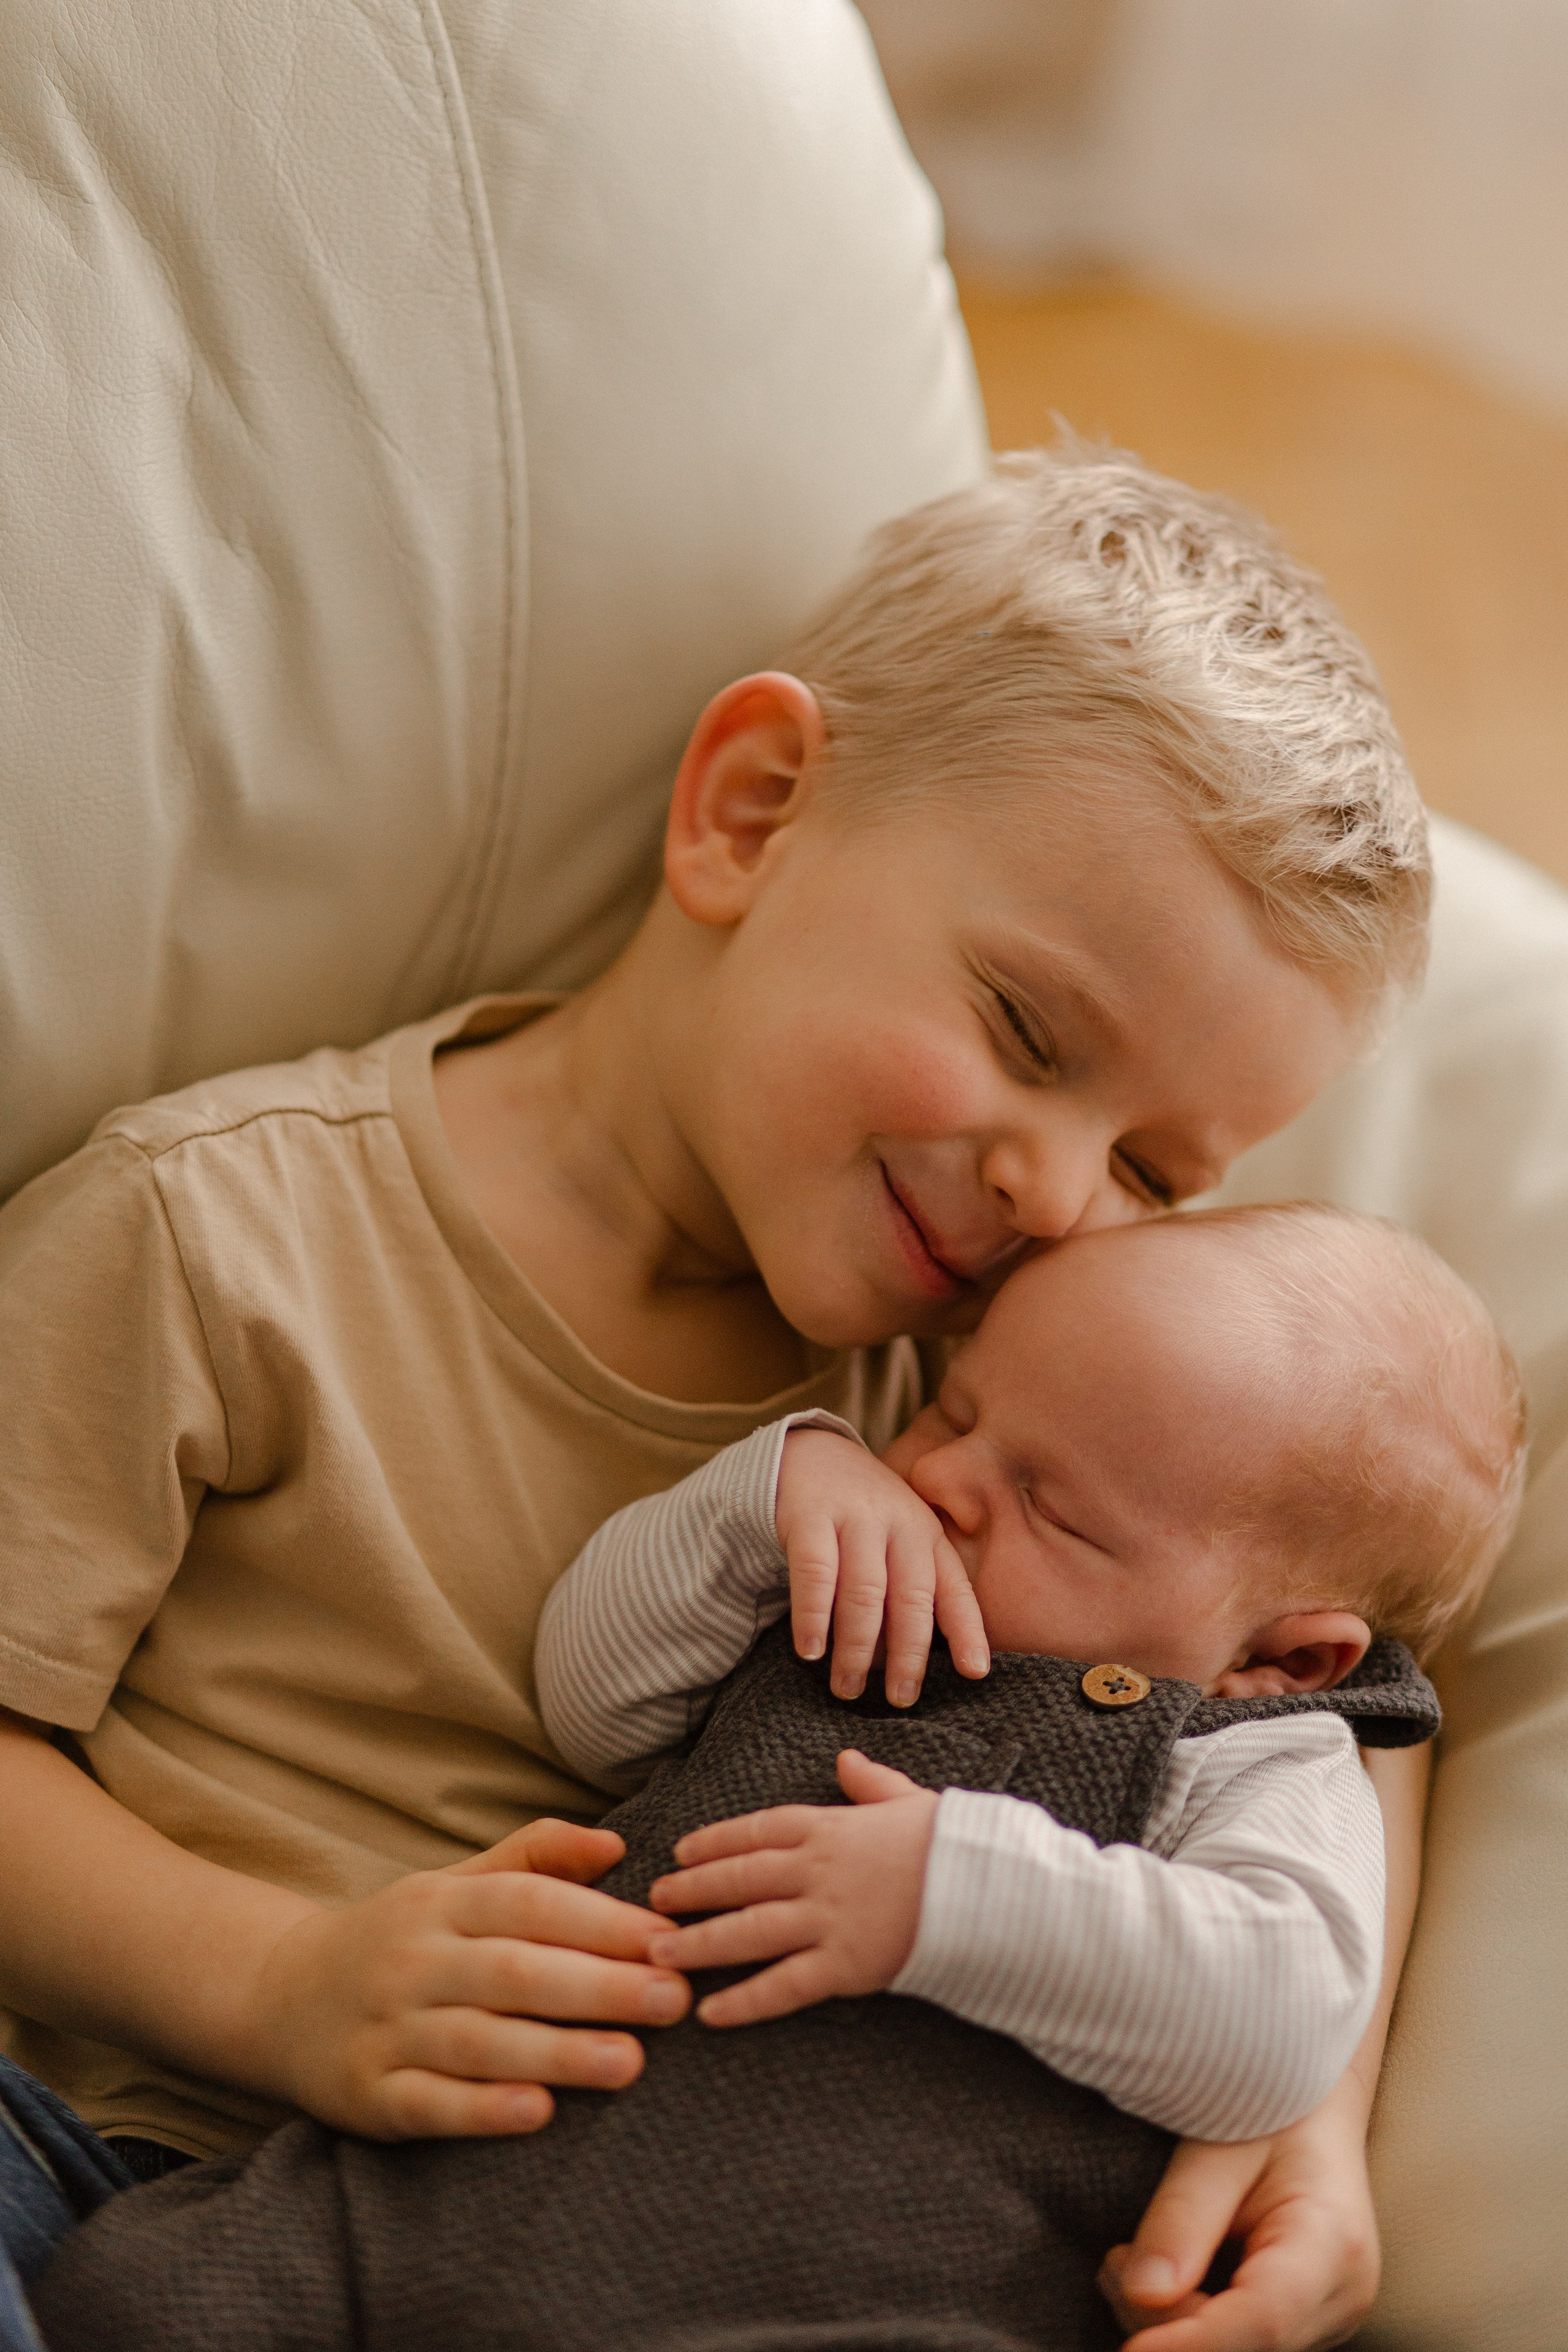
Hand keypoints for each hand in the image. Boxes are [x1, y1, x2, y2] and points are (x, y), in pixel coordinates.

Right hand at [244, 1818, 691, 2140]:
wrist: (279, 1997)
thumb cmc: (402, 1939)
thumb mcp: (456, 1883)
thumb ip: (535, 1858)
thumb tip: (616, 1845)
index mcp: (442, 1902)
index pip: (531, 1904)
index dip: (603, 1921)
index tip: (670, 1941)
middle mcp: (413, 1960)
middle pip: (515, 1970)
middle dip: (600, 1985)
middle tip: (674, 2000)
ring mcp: (387, 2028)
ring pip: (481, 2040)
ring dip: (559, 2052)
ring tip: (631, 2062)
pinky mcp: (368, 2095)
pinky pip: (431, 2102)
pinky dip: (484, 2109)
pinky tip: (538, 2113)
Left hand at [646, 1749, 937, 2023]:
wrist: (989, 1888)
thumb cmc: (953, 1843)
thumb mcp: (908, 1800)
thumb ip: (870, 1784)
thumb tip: (846, 1759)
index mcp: (828, 1827)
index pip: (755, 1830)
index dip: (714, 1842)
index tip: (681, 1852)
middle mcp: (816, 1870)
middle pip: (738, 1879)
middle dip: (691, 1891)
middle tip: (653, 1903)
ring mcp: (826, 1919)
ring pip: (746, 1931)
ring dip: (699, 1944)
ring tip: (659, 1955)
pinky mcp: (842, 1966)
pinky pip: (782, 1986)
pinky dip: (742, 2002)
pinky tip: (709, 2014)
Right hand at [777, 1427, 987, 1704]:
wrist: (812, 1454)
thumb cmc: (863, 1518)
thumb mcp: (900, 1542)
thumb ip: (912, 1591)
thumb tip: (905, 1666)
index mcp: (927, 1535)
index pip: (954, 1588)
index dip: (968, 1631)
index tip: (976, 1673)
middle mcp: (899, 1523)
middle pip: (912, 1598)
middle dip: (909, 1655)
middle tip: (900, 1699)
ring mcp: (855, 1517)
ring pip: (865, 1592)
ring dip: (858, 1648)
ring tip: (848, 1688)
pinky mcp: (810, 1515)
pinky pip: (815, 1573)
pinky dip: (814, 1617)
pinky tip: (810, 1651)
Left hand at [1096, 2089, 1379, 2347]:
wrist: (1315, 2102)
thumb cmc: (1271, 2106)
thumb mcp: (1219, 2144)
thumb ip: (1181, 2217)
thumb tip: (1141, 2294)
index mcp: (1332, 2242)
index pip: (1263, 2319)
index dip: (1192, 2343)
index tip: (1132, 2351)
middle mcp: (1342, 2296)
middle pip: (1246, 2346)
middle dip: (1167, 2324)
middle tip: (1116, 2261)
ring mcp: (1328, 2317)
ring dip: (1172, 2327)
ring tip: (1131, 2261)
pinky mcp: (1303, 2323)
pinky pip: (1240, 2343)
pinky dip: (1189, 2327)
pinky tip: (1163, 2281)